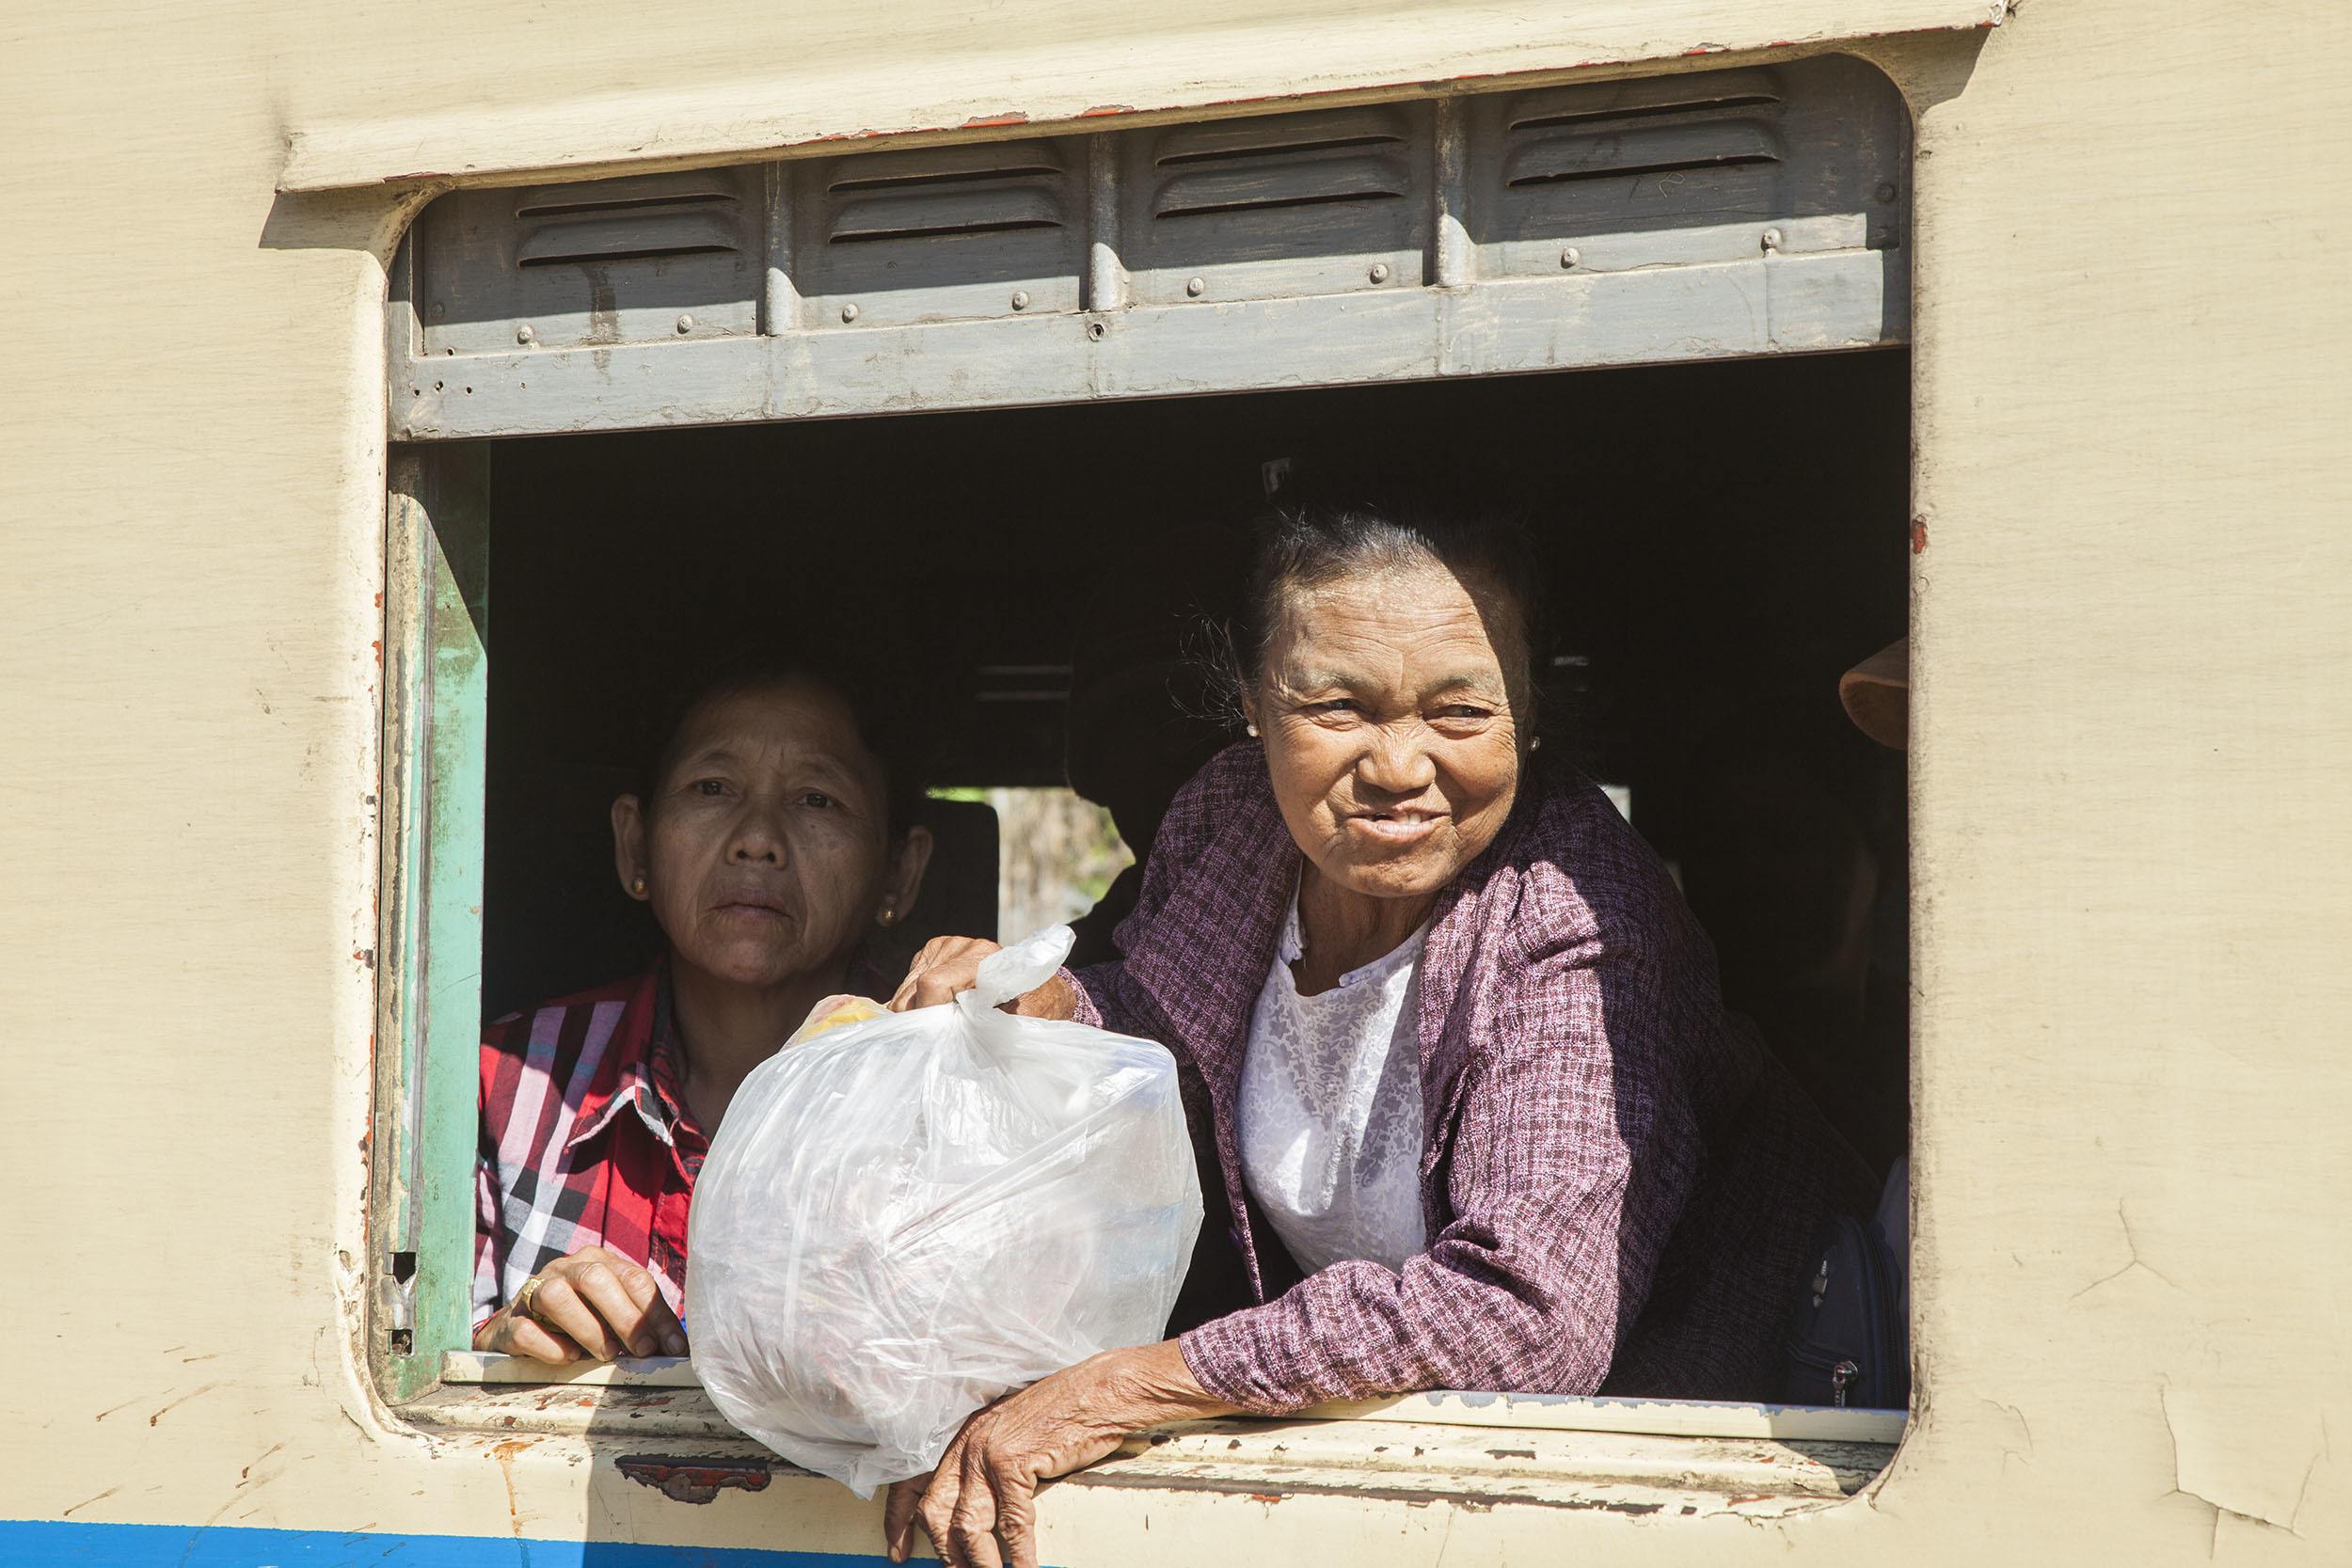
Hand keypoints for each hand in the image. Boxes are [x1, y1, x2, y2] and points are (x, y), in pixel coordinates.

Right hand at [471, 1245, 687, 1362]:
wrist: (517, 1327)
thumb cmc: (576, 1320)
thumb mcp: (610, 1312)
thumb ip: (639, 1322)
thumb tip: (677, 1348)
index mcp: (596, 1262)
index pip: (634, 1279)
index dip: (657, 1315)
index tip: (674, 1347)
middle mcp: (564, 1269)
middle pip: (595, 1278)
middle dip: (625, 1316)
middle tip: (642, 1350)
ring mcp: (532, 1292)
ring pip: (555, 1296)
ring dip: (587, 1328)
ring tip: (605, 1354)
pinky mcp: (509, 1322)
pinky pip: (526, 1331)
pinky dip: (551, 1347)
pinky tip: (569, 1357)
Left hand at [881, 1342, 1232, 1567]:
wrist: (1103, 1389)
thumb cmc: (1066, 1411)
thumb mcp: (1013, 1431)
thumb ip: (988, 1461)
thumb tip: (979, 1506)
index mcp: (962, 1435)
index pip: (913, 1480)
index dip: (898, 1520)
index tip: (896, 1551)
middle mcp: (968, 1442)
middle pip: (936, 1512)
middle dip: (944, 1554)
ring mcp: (989, 1451)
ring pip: (967, 1527)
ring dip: (979, 1564)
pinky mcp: (1017, 1462)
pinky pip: (1011, 1524)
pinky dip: (1017, 1555)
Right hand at [888, 936, 1075, 1020]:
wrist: (1044, 989)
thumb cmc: (1035, 1008)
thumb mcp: (1017, 1023)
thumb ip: (987, 1028)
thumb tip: (951, 1041)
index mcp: (984, 958)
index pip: (934, 983)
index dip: (928, 1012)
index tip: (936, 1034)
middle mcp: (963, 945)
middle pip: (916, 986)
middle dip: (921, 1016)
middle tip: (939, 1036)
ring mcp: (948, 944)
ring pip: (908, 986)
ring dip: (918, 1009)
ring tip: (942, 1023)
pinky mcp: (936, 949)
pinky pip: (910, 980)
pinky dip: (918, 1000)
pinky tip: (939, 1008)